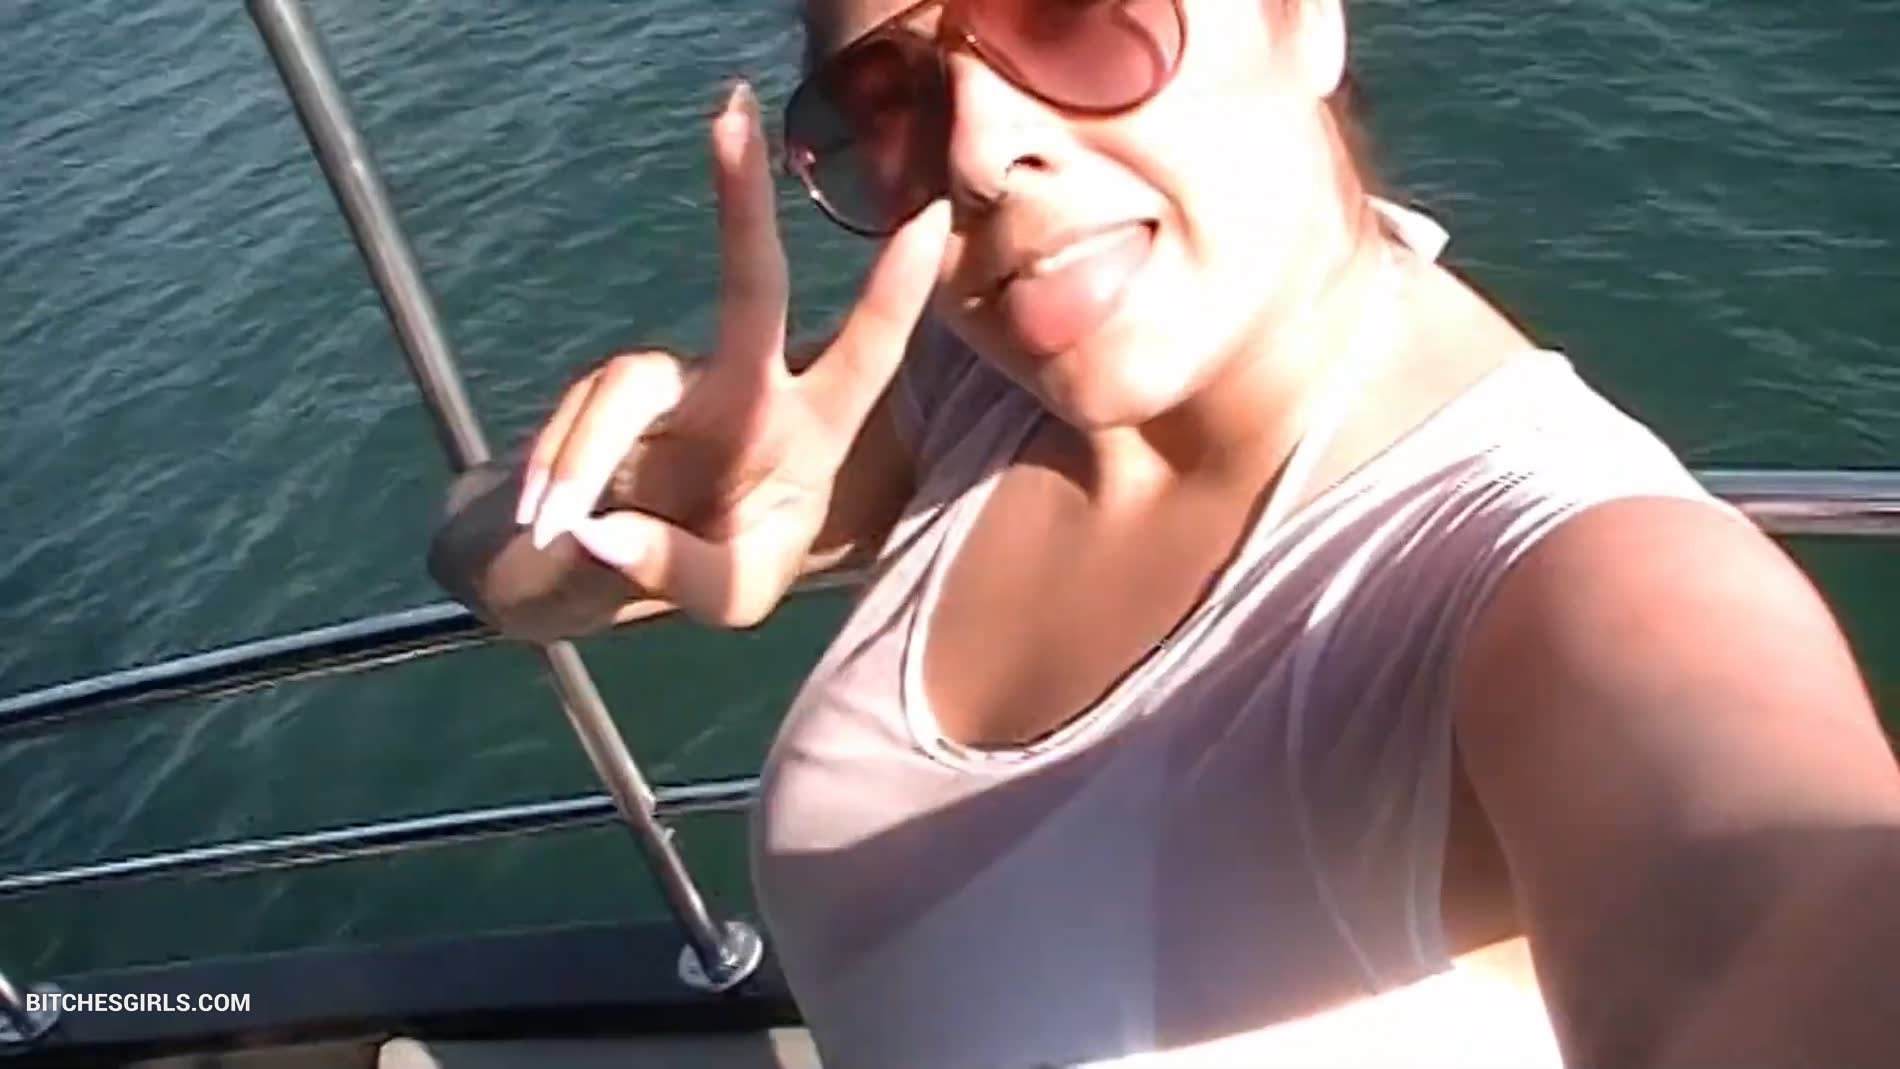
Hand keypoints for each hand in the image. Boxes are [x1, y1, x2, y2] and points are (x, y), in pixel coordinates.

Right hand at [515, 81, 949, 627]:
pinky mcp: (609, 391)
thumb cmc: (706, 569)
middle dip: (742, 202)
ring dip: (585, 458)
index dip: (895, 290)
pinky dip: (556, 470)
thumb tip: (600, 529)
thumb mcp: (721, 599)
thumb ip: (678, 572)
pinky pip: (579, 420)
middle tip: (731, 114)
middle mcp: (749, 389)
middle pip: (750, 287)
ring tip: (558, 529)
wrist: (616, 566)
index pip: (865, 355)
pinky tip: (547, 522)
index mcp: (810, 434)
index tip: (926, 212)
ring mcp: (677, 383)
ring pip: (627, 386)